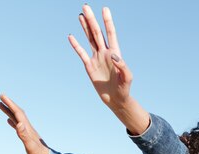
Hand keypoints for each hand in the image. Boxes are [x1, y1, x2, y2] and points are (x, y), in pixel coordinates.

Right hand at [0, 94, 48, 153]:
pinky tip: (9, 120)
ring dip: (9, 111)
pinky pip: (18, 126)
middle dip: (9, 104)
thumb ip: (24, 134)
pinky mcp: (27, 136)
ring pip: (16, 118)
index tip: (2, 96)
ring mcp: (27, 131)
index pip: (18, 113)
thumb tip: (19, 123)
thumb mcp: (30, 145)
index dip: (10, 104)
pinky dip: (13, 121)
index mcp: (27, 128)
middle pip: (17, 113)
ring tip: (1, 105)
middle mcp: (27, 127)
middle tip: (1, 96)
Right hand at [69, 5, 148, 134]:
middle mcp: (105, 53)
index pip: (111, 34)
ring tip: (81, 15)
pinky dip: (76, 45)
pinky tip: (71, 36)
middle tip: (86, 6)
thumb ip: (123, 66)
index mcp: (115, 53)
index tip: (105, 9)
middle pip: (97, 33)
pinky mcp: (89, 66)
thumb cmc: (124, 88)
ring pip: (89, 39)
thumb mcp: (127, 78)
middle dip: (92, 20)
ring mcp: (97, 58)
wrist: (116, 99)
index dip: (108, 22)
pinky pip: (81, 53)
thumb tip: (114, 55)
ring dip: (85, 28)